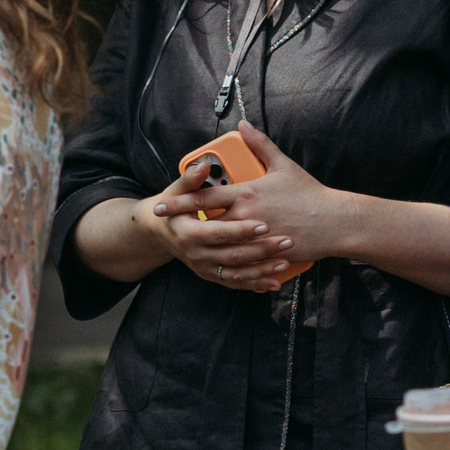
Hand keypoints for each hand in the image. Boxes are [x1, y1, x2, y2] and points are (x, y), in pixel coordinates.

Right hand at [142, 155, 296, 291]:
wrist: (162, 234)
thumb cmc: (173, 209)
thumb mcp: (175, 192)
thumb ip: (191, 179)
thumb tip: (204, 165)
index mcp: (187, 233)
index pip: (217, 232)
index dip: (240, 230)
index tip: (264, 225)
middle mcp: (195, 254)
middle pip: (233, 254)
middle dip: (262, 249)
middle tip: (287, 241)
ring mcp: (204, 267)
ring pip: (237, 273)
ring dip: (262, 269)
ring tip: (285, 260)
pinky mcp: (212, 275)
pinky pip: (236, 283)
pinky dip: (255, 284)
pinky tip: (274, 282)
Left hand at [154, 123, 353, 286]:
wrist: (335, 222)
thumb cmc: (309, 193)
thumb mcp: (283, 166)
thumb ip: (260, 145)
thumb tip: (244, 126)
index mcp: (247, 194)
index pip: (205, 197)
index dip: (180, 201)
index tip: (160, 204)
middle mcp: (246, 217)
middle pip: (206, 223)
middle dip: (183, 225)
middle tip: (164, 225)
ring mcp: (254, 239)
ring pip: (219, 245)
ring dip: (201, 245)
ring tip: (184, 245)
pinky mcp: (264, 256)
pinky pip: (238, 262)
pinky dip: (224, 262)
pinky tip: (212, 262)